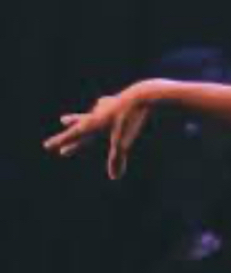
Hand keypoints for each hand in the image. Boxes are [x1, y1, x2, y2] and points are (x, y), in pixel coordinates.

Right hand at [44, 81, 158, 178]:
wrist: (142, 94)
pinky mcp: (119, 100)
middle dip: (69, 127)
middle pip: (79, 122)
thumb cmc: (130, 119)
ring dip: (80, 117)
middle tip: (58, 125)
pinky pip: (107, 105)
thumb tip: (114, 178)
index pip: (73, 136)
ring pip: (91, 113)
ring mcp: (107, 105)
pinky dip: (102, 106)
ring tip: (67, 119)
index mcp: (93, 123)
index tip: (46, 145)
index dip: (60, 141)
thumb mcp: (122, 141)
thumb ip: (116, 159)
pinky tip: (102, 102)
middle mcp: (96, 113)